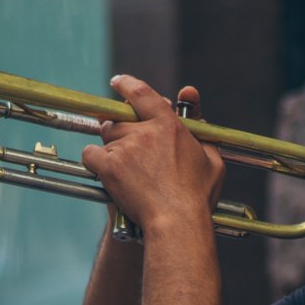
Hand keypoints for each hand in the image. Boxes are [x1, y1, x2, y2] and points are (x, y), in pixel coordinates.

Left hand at [82, 76, 224, 236]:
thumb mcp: (213, 162)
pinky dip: (95, 161)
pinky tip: (105, 172)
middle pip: (119, 118)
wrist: (177, 222)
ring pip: (106, 136)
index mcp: (169, 125)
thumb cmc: (198, 197)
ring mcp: (125, 148)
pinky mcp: (110, 166)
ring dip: (111, 147)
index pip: (141, 94)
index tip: (118, 82)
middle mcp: (145, 132)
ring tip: (125, 168)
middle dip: (120, 128)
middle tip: (126, 145)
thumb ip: (204, 134)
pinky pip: (90, 154)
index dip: (126, 84)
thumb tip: (197, 116)